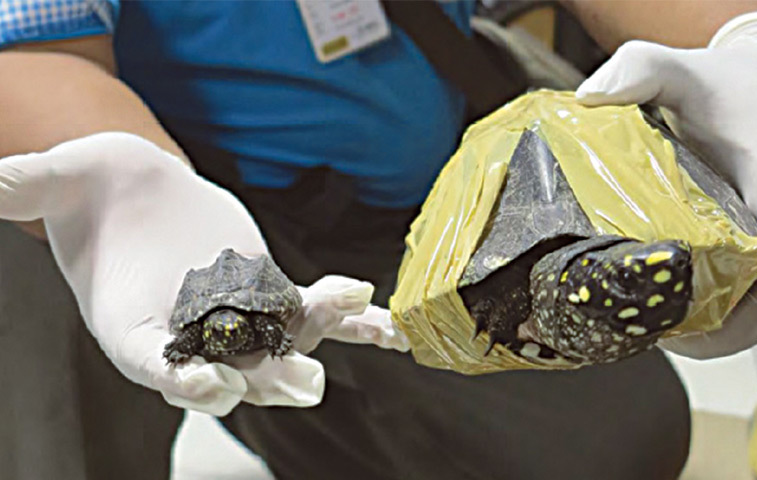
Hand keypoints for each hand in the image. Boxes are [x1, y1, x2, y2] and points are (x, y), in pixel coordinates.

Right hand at [0, 132, 407, 414]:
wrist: (135, 191)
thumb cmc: (90, 191)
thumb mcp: (53, 183)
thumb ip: (23, 189)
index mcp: (131, 328)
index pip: (154, 363)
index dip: (180, 377)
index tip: (211, 386)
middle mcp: (188, 336)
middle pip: (229, 369)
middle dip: (266, 378)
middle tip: (303, 385)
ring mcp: (235, 318)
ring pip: (279, 343)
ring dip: (317, 343)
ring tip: (359, 329)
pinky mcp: (270, 294)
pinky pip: (310, 310)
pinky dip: (344, 315)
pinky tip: (379, 318)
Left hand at [576, 13, 756, 357]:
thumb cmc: (733, 85)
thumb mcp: (688, 70)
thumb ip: (643, 69)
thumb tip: (592, 96)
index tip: (737, 314)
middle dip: (717, 328)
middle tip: (654, 332)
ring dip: (710, 328)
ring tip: (648, 326)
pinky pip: (748, 299)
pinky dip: (710, 313)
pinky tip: (660, 304)